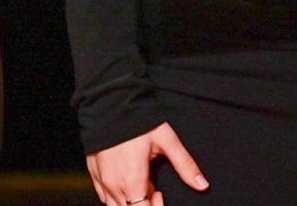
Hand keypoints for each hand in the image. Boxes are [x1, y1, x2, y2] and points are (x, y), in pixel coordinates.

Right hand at [86, 123, 207, 204]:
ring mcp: (101, 180)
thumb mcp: (165, 139)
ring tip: (140, 184)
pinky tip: (126, 181)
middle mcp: (114, 185)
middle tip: (153, 189)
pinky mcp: (93, 173)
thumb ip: (184, 164)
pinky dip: (117, 197)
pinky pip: (103, 197)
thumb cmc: (137, 120)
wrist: (107, 102)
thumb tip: (203, 184)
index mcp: (131, 181)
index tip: (161, 193)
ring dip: (130, 203)